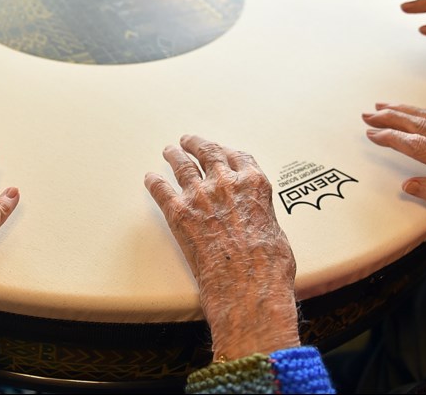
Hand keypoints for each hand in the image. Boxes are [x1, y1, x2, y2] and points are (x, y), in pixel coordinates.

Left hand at [144, 135, 299, 358]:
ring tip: (169, 151)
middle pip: (207, 153)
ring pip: (182, 165)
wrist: (248, 284)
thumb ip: (261, 218)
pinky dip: (154, 182)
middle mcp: (226, 183)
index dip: (226, 150)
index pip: (238, 157)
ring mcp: (201, 195)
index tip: (220, 148)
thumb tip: (258, 226)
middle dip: (196, 144)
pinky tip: (150, 178)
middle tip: (187, 140)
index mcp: (253, 184)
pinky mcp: (179, 212)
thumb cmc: (268, 266)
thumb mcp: (276, 232)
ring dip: (174, 156)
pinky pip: (161, 189)